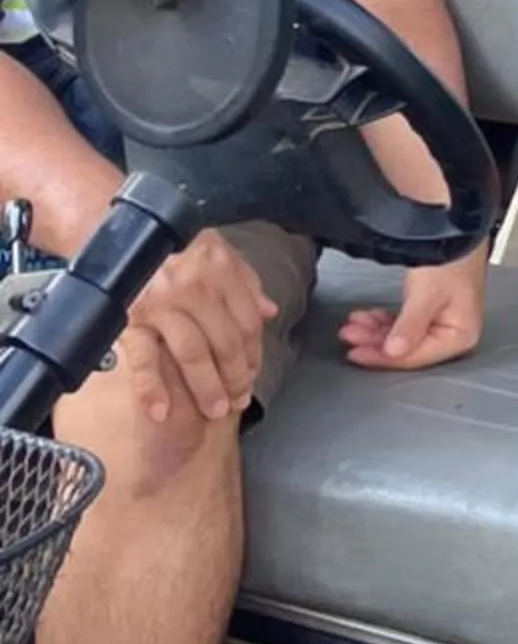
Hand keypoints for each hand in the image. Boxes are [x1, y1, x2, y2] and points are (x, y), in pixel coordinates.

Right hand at [127, 228, 276, 422]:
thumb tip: (270, 310)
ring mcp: (161, 303)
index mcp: (219, 267)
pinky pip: (143, 359)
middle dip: (234, 377)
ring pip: (192, 353)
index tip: (252, 375)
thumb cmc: (173, 243)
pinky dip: (152, 389)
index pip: (246, 321)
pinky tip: (161, 411)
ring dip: (206, 388)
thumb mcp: (216, 250)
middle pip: (224, 341)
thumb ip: (244, 280)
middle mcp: (194, 285)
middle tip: (237, 401)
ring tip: (214, 410)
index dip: (253, 353)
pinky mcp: (130, 319)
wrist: (121, 231)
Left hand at [338, 247, 487, 373]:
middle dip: (375, 341)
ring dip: (376, 331)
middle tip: (350, 334)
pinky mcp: (432, 310)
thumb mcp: (428, 293)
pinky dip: (385, 321)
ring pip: (402, 336)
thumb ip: (410, 326)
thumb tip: (394, 352)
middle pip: (407, 348)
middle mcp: (454, 333)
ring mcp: (443, 321)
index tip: (357, 353)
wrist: (455, 225)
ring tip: (355, 322)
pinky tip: (369, 316)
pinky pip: (404, 323)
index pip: (416, 356)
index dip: (384, 357)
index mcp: (460, 335)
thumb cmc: (451, 257)